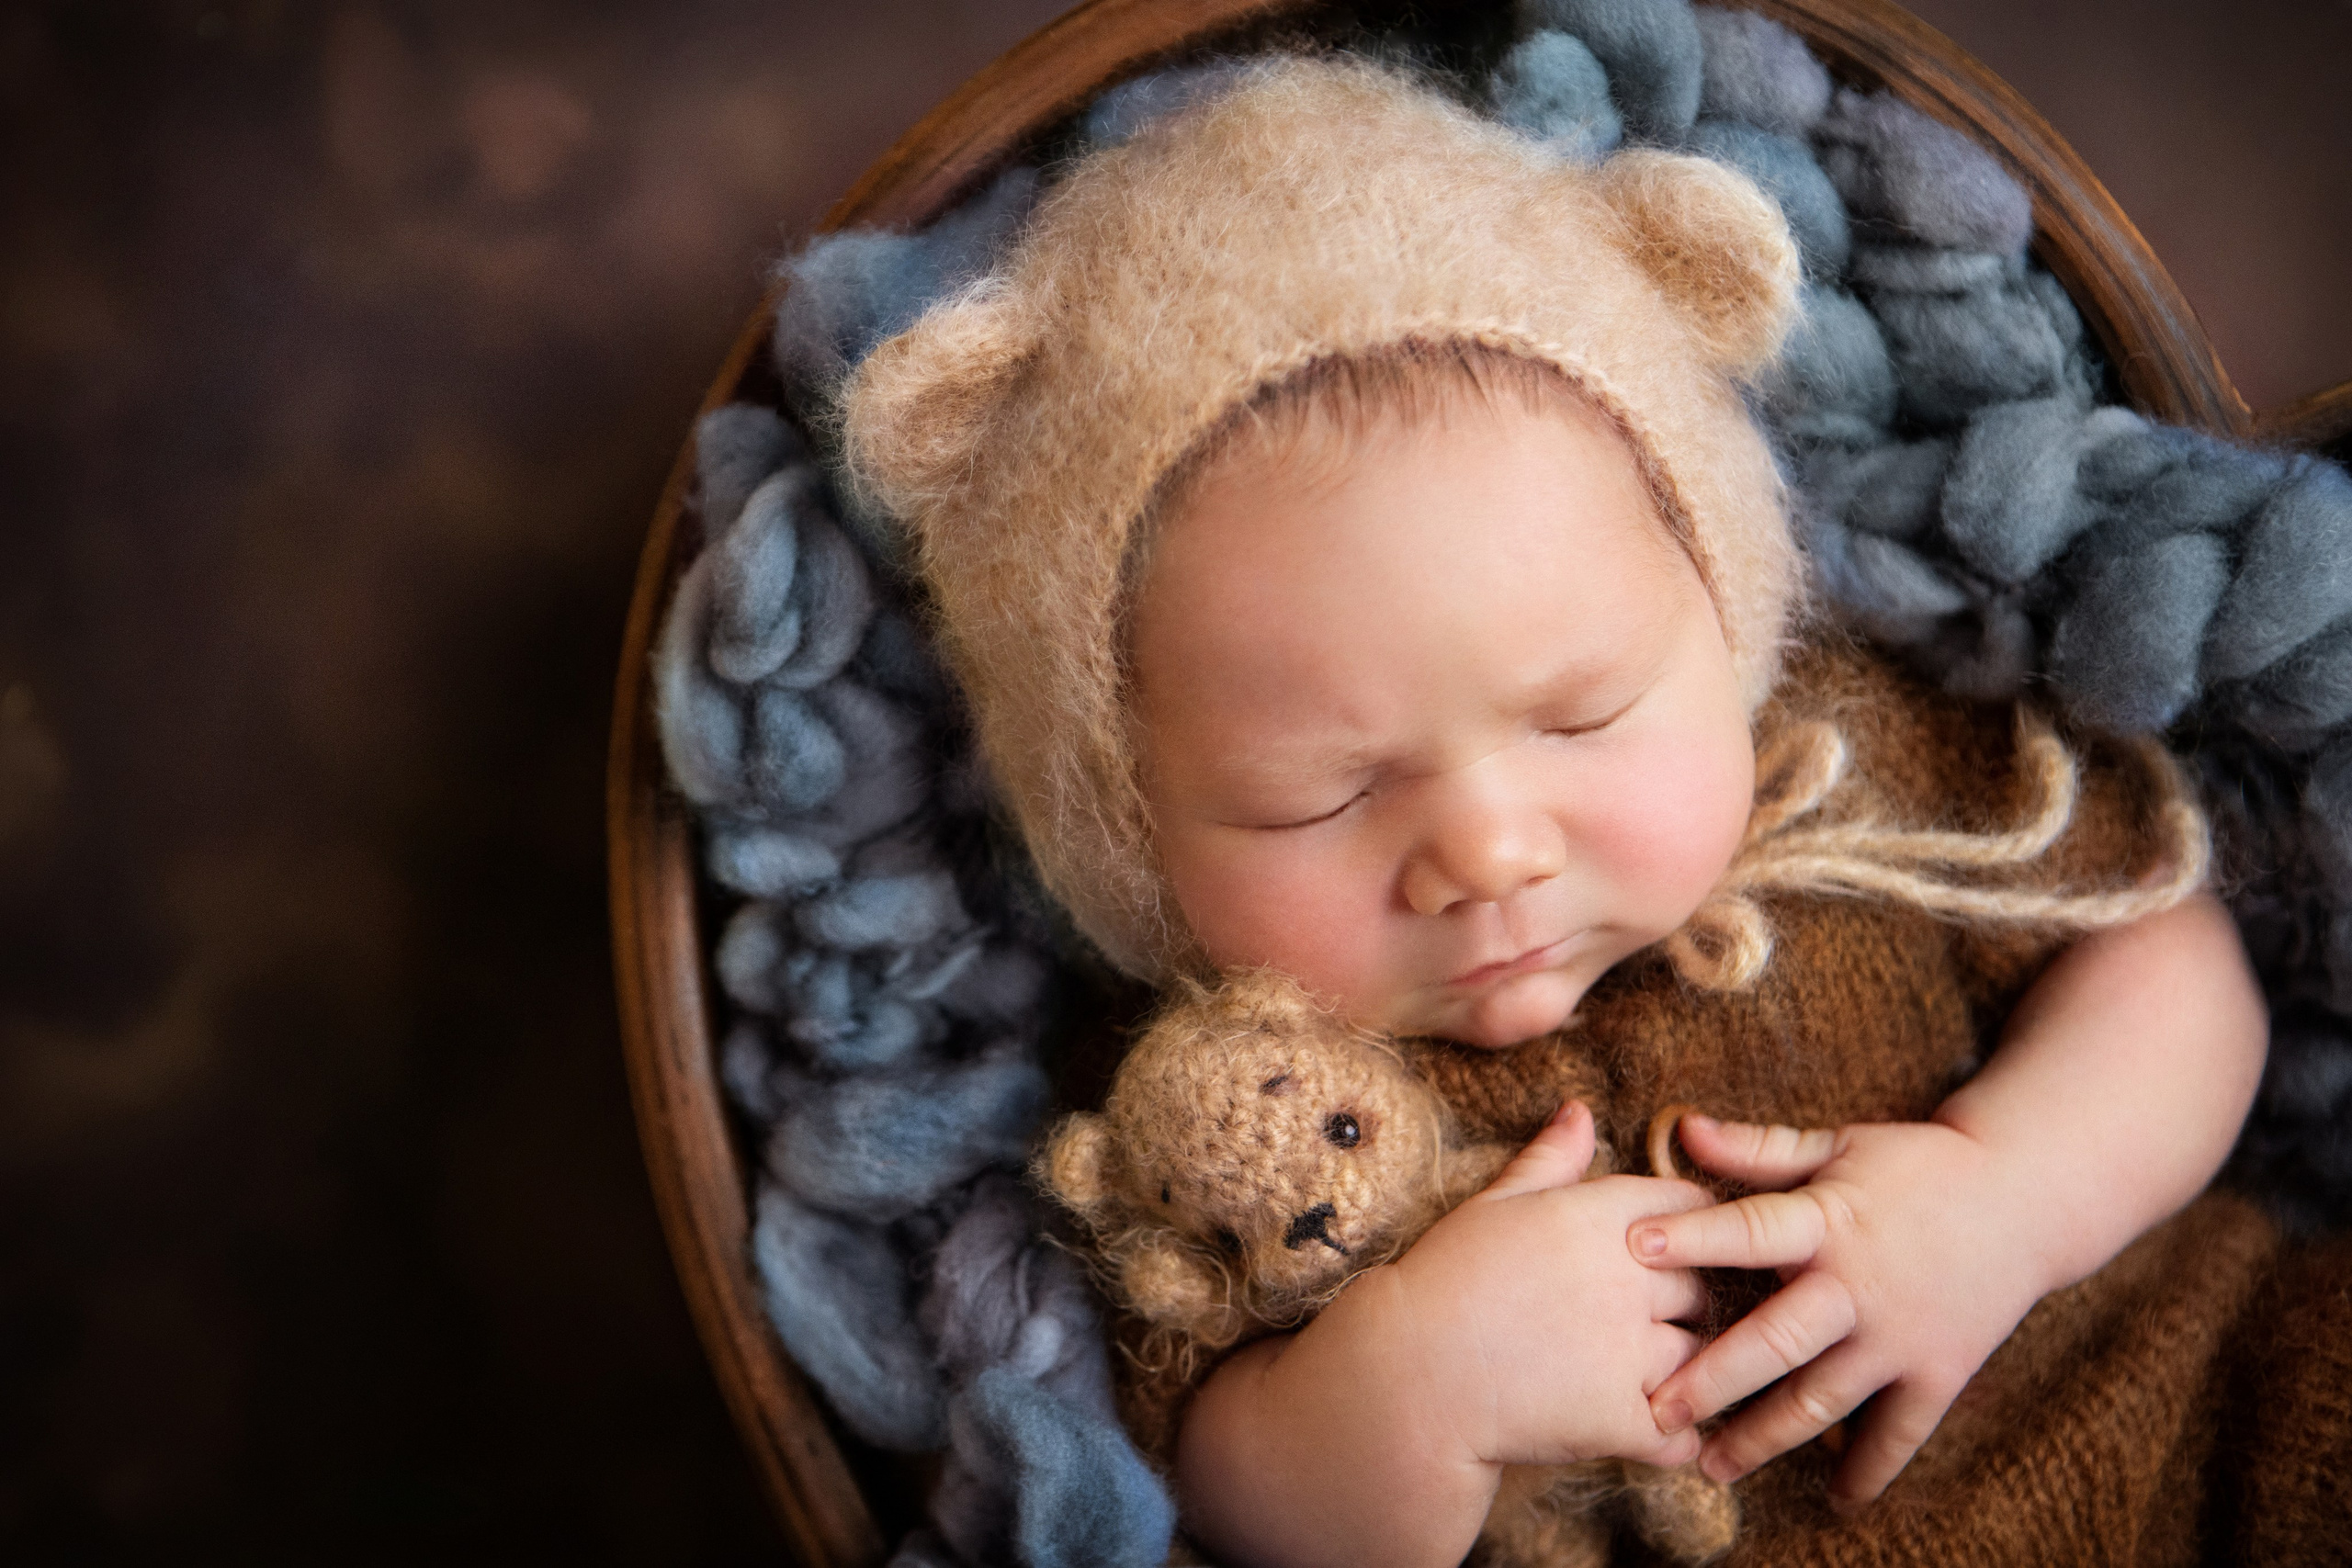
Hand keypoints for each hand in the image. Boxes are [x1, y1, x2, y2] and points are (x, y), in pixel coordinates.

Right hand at [1392, 1100, 1715, 1470]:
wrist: (1407, 1375)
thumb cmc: (1443, 1281)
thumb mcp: (1493, 1204)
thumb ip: (1550, 1160)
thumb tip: (1582, 1112)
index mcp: (1600, 1217)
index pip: (1694, 1207)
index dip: (1690, 1227)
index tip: (1670, 1251)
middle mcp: (1629, 1278)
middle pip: (1703, 1283)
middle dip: (1685, 1300)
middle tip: (1650, 1320)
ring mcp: (1632, 1352)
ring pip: (1702, 1357)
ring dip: (1684, 1369)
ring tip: (1647, 1378)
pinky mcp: (1625, 1420)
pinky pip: (1685, 1432)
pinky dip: (1676, 1436)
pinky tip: (1651, 1430)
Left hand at [1626, 1114, 2054, 1510]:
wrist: (2028, 1198)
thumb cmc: (1917, 1165)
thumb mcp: (1839, 1145)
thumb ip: (1760, 1149)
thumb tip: (1683, 1126)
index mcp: (1829, 1220)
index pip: (1752, 1230)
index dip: (1694, 1238)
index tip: (1632, 1247)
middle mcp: (1859, 1287)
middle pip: (1777, 1340)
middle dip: (1713, 1378)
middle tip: (1656, 1410)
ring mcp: (1900, 1338)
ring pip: (1823, 1399)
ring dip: (1765, 1437)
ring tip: (1711, 1467)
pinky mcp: (1939, 1373)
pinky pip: (1899, 1433)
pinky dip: (1868, 1471)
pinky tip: (1834, 1500)